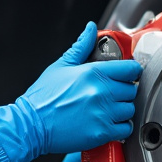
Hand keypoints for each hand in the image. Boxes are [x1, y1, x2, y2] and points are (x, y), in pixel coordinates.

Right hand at [0, 23, 141, 161]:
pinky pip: (125, 128)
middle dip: (124, 91)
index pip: (130, 69)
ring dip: (122, 109)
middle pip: (131, 90)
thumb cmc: (42, 98)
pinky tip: (108, 122)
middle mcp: (101, 92)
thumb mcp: (61, 66)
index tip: (127, 75)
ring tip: (108, 109)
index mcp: (93, 73)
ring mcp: (102, 114)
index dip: (131, 71)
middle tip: (111, 93)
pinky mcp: (101, 133)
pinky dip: (120, 126)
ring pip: (129, 109)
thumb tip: (91, 28)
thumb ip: (81, 46)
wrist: (30, 125)